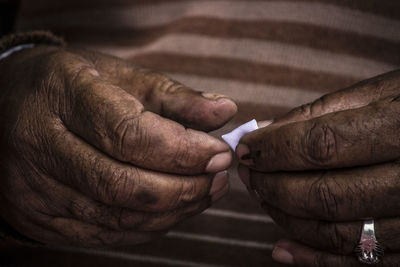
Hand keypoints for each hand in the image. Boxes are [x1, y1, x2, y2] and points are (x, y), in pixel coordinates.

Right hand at [0, 45, 236, 246]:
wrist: (5, 107)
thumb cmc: (70, 86)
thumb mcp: (119, 75)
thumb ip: (174, 96)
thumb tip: (225, 110)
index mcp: (62, 95)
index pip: (129, 134)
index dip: (183, 150)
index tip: (219, 152)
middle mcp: (40, 144)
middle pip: (125, 184)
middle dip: (186, 187)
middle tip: (220, 175)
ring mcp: (36, 188)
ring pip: (118, 216)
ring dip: (175, 210)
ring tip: (207, 190)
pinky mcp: (41, 217)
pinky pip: (105, 234)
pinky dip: (150, 226)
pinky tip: (175, 208)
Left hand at [236, 70, 399, 265]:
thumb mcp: (379, 93)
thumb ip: (319, 114)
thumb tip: (264, 132)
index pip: (323, 145)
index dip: (275, 149)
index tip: (246, 148)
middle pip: (325, 195)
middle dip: (273, 185)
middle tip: (249, 172)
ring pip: (337, 233)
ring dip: (286, 218)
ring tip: (261, 197)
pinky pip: (361, 264)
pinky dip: (315, 260)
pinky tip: (282, 249)